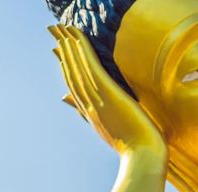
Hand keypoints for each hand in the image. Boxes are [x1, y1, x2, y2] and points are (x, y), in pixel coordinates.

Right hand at [49, 25, 165, 156]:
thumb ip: (96, 120)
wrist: (143, 158)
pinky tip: (77, 38)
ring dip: (70, 46)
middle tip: (54, 33)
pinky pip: (91, 68)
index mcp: (93, 115)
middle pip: (72, 74)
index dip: (66, 68)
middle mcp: (91, 105)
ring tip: (62, 28)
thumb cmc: (136, 148)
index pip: (75, 87)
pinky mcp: (108, 93)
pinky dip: (82, 52)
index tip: (58, 53)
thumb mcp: (113, 132)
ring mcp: (97, 99)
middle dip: (63, 52)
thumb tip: (83, 114)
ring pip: (79, 68)